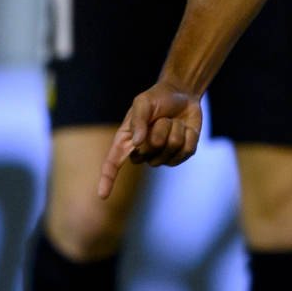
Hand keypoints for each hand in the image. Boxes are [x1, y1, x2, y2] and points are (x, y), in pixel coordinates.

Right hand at [98, 80, 203, 198]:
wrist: (181, 95)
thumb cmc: (157, 98)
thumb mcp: (143, 102)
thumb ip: (138, 120)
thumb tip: (138, 143)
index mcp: (127, 141)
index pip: (113, 163)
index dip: (107, 179)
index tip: (102, 195)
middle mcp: (143, 152)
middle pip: (151, 150)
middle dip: (160, 129)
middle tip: (162, 117)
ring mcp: (162, 156)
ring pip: (171, 149)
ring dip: (175, 128)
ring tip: (172, 120)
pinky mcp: (180, 155)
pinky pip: (186, 150)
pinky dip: (189, 134)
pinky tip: (185, 127)